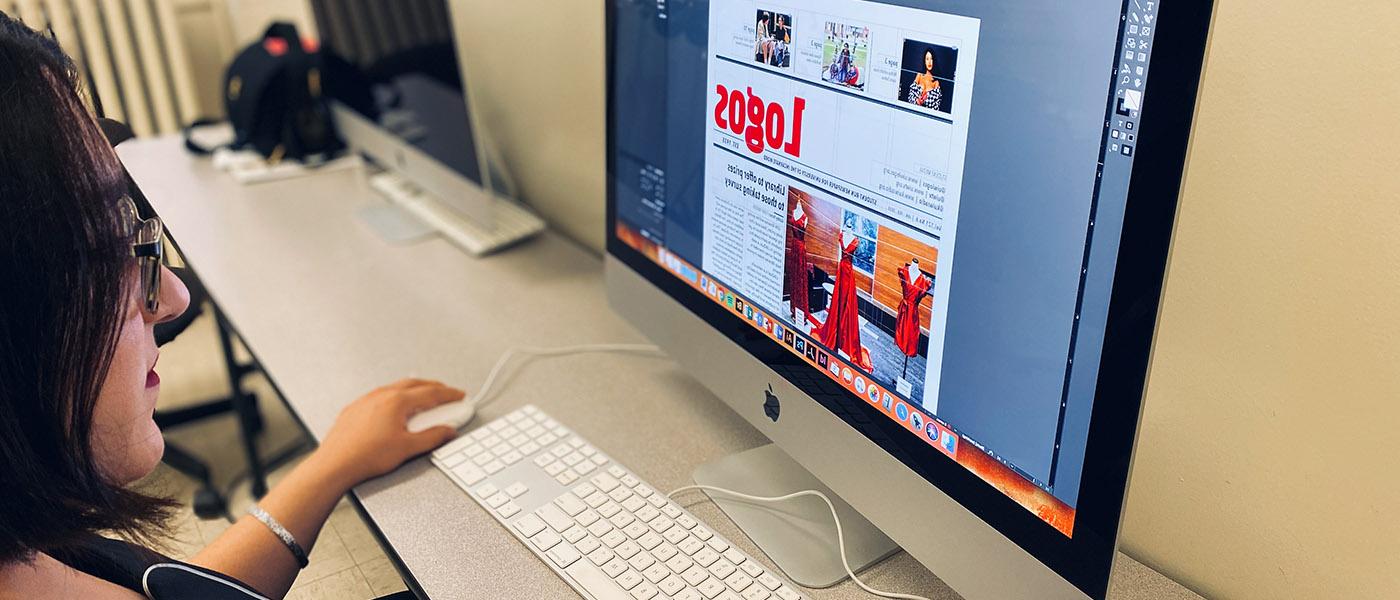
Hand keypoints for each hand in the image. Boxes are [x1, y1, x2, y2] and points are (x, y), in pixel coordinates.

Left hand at [312, 378, 463, 488]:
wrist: (334, 465)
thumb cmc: (365, 457)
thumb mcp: (407, 449)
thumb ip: (432, 437)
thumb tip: (447, 431)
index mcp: (397, 401)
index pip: (431, 393)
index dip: (449, 395)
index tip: (459, 396)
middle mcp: (381, 395)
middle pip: (415, 384)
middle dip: (434, 388)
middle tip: (446, 394)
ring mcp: (367, 400)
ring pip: (397, 387)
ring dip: (415, 390)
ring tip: (424, 399)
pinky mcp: (356, 408)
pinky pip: (381, 395)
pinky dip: (396, 396)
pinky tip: (397, 408)